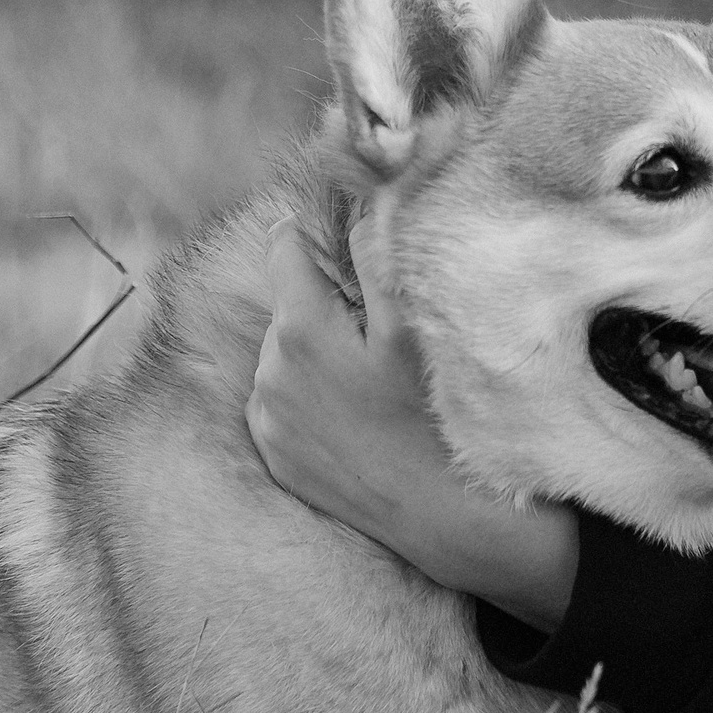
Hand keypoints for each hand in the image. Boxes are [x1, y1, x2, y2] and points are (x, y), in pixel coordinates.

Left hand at [246, 214, 579, 631]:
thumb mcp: (416, 325)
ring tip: (375, 373)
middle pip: (290, 301)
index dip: (318, 234)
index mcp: (298, 330)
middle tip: (381, 321)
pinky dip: (314, 393)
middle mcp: (269, 373)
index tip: (352, 243)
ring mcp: (268, 420)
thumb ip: (381, 253)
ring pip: (285, 351)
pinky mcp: (276, 455)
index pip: (282, 245)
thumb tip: (365, 196)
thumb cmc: (438, 412)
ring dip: (320, 347)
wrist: (443, 517)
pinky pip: (284, 400)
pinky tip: (360, 410)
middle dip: (327, 297)